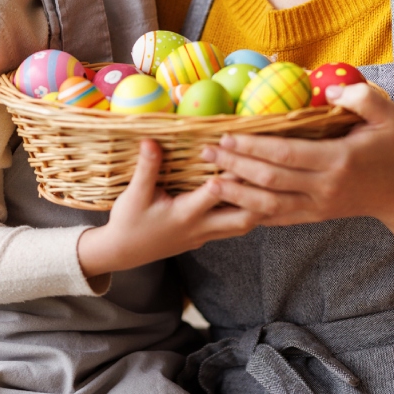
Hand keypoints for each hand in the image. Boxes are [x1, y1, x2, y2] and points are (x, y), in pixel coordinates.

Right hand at [77, 139, 260, 277]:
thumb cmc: (128, 222)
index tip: (241, 154)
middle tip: (271, 173)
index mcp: (185, 214)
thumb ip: (147, 168)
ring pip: (243, 226)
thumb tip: (151, 141)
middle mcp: (200, 227)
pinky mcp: (203, 237)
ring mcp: (204, 235)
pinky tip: (252, 198)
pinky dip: (246, 214)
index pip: (216, 195)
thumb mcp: (134, 194)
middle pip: (243, 218)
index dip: (230, 175)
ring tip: (269, 184)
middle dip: (259, 197)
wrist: (123, 253)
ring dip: (257, 207)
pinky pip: (233, 228)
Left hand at [201, 83, 393, 227]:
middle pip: (270, 180)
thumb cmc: (390, 147)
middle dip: (235, 166)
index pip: (286, 154)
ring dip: (236, 193)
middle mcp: (324, 187)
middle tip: (206, 152)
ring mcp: (318, 206)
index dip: (254, 146)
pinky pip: (277, 218)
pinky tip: (230, 203)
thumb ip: (361, 98)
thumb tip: (329, 90)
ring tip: (209, 181)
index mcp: (338, 160)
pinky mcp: (313, 216)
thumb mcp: (388, 115)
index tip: (227, 135)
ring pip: (269, 205)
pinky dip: (251, 212)